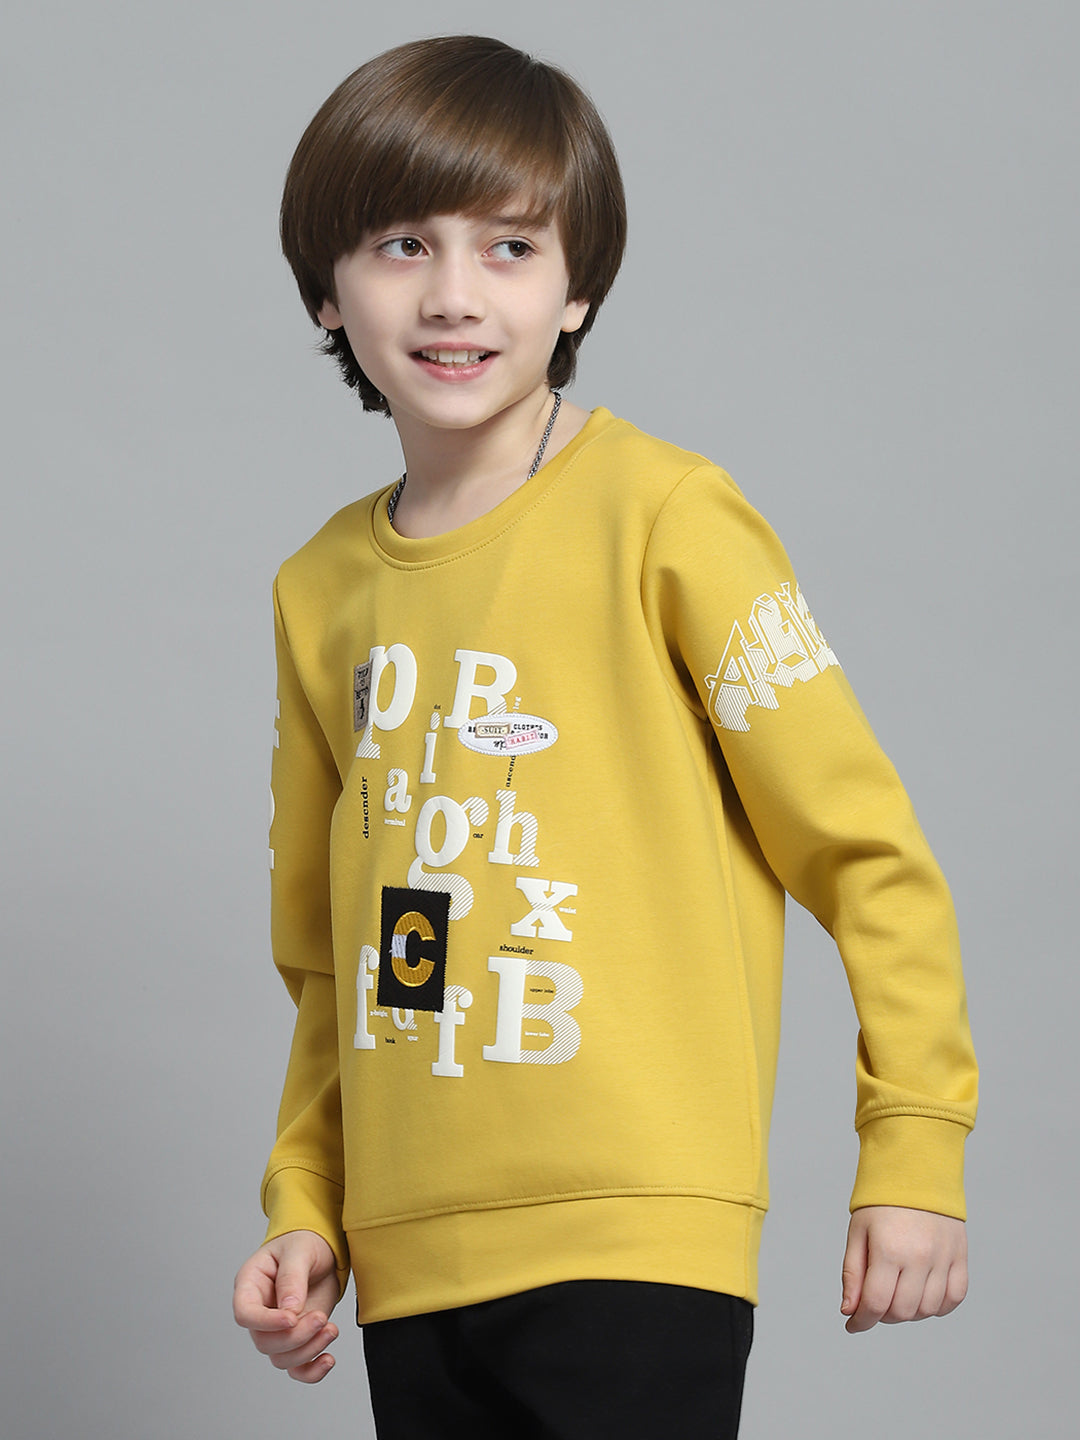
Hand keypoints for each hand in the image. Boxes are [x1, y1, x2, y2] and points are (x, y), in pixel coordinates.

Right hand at [233, 1230, 341, 1381]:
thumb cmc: (304, 1243)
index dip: (266, 1322)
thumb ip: (292, 1277)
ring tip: (331, 1329)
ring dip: (308, 1350)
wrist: (324, 1250)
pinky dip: (311, 1371)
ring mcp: (277, 1328)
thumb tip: (289, 1309)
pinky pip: (296, 1368)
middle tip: (321, 1317)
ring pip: (281, 1358)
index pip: (245, 1314)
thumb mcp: (300, 1250)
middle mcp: (260, 1311)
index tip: (292, 1318)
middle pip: (265, 1342)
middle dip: (295, 1337)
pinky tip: (328, 1359)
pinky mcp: (297, 1338)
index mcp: (250, 1284)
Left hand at [840, 1205, 966, 1332]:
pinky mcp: (960, 1256)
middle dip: (883, 1315)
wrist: (916, 1170)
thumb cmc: (882, 1201)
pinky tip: (922, 1295)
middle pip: (902, 1311)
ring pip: (928, 1310)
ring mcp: (943, 1258)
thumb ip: (853, 1273)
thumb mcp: (858, 1232)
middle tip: (875, 1302)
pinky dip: (938, 1306)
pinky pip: (954, 1298)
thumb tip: (850, 1311)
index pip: (876, 1304)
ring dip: (909, 1312)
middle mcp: (919, 1257)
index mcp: (888, 1250)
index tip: (853, 1325)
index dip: (862, 1321)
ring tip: (897, 1295)